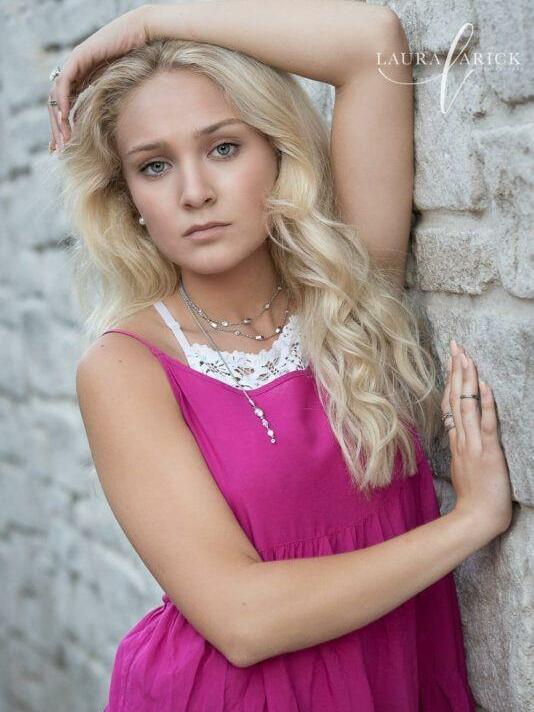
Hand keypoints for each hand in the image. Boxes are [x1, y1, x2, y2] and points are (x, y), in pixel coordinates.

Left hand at [47, 5, 151, 151]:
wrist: (145, 36)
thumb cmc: (144, 63)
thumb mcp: (126, 92)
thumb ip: (117, 106)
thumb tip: (125, 134)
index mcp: (85, 81)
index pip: (66, 107)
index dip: (63, 128)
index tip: (64, 148)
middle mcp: (77, 73)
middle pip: (58, 105)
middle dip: (57, 129)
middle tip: (59, 150)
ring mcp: (76, 65)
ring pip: (56, 96)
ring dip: (58, 120)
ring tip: (63, 140)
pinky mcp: (79, 57)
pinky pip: (64, 83)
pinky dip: (62, 101)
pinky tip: (64, 118)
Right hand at [441, 339, 512, 537]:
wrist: (475, 519)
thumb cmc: (472, 499)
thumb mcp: (462, 469)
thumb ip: (461, 450)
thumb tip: (459, 436)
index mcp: (456, 442)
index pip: (450, 404)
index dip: (450, 381)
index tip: (451, 360)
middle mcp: (461, 438)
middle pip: (455, 398)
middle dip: (456, 370)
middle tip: (456, 345)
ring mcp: (473, 444)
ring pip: (467, 405)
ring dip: (467, 379)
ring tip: (466, 356)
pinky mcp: (488, 452)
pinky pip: (486, 424)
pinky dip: (486, 404)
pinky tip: (485, 386)